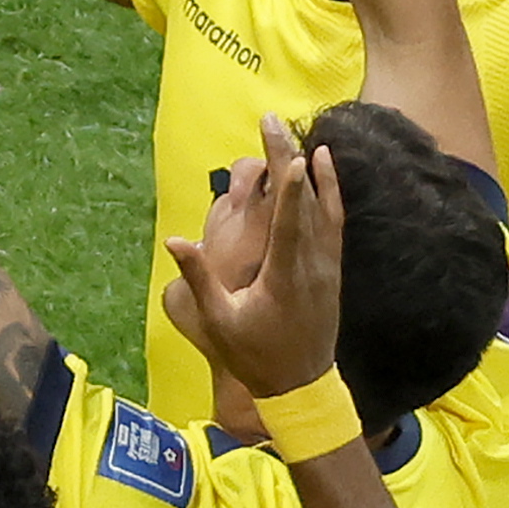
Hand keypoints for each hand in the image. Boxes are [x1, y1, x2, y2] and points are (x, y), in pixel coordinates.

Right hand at [166, 115, 344, 399]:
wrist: (301, 385)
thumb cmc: (254, 355)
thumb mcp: (219, 322)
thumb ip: (198, 279)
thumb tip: (174, 239)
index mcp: (285, 277)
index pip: (290, 225)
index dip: (291, 188)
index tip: (292, 153)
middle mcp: (312, 265)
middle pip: (306, 203)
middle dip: (289, 158)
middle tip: (273, 122)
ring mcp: (326, 265)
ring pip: (324, 206)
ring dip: (310, 167)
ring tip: (294, 132)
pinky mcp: (331, 266)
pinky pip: (335, 219)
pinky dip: (331, 188)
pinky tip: (323, 164)